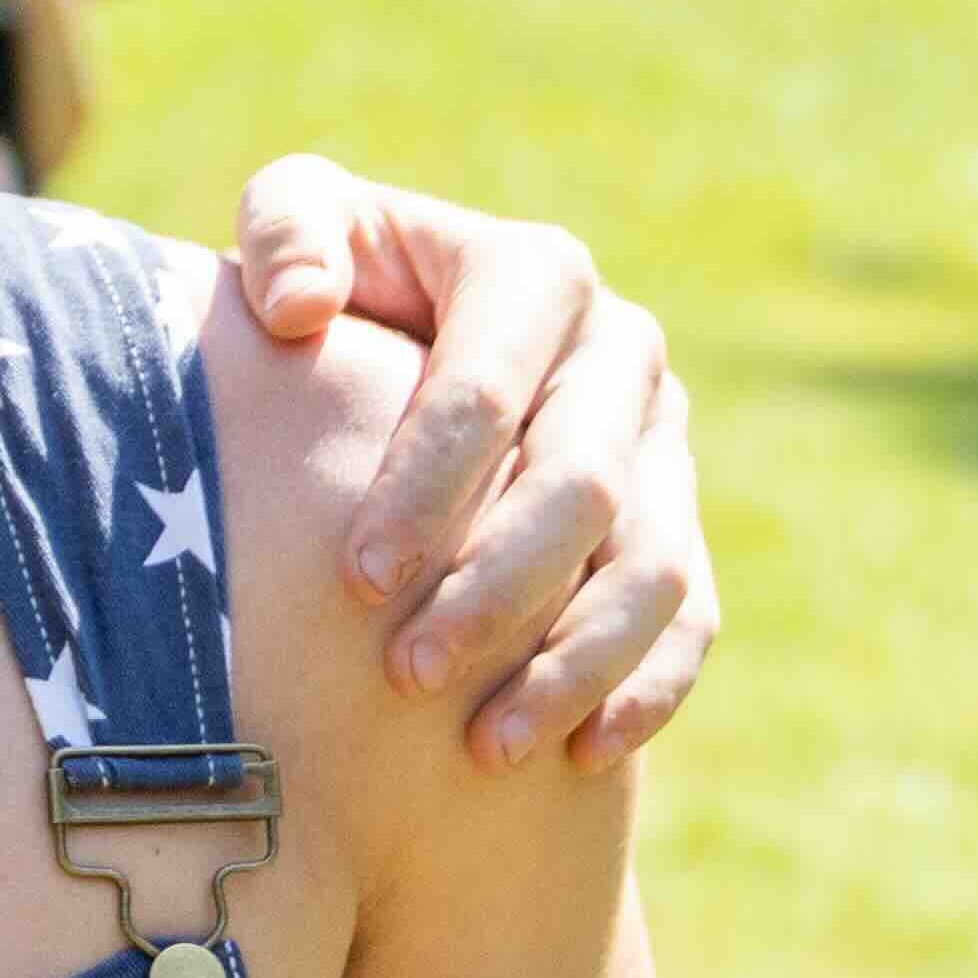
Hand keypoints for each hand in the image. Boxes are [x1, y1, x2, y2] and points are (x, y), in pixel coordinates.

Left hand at [229, 159, 709, 766]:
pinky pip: (692, 615)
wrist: (391, 348)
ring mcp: (661, 441)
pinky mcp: (679, 520)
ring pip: (651, 563)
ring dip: (574, 661)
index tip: (356, 581)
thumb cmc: (323, 289)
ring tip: (483, 746)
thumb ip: (286, 232)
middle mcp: (618, 350)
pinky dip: (646, 689)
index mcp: (533, 274)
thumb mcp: (294, 222)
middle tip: (407, 675)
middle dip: (496, 587)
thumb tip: (301, 305)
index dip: (427, 487)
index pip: (486, 389)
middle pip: (581, 484)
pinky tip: (580, 755)